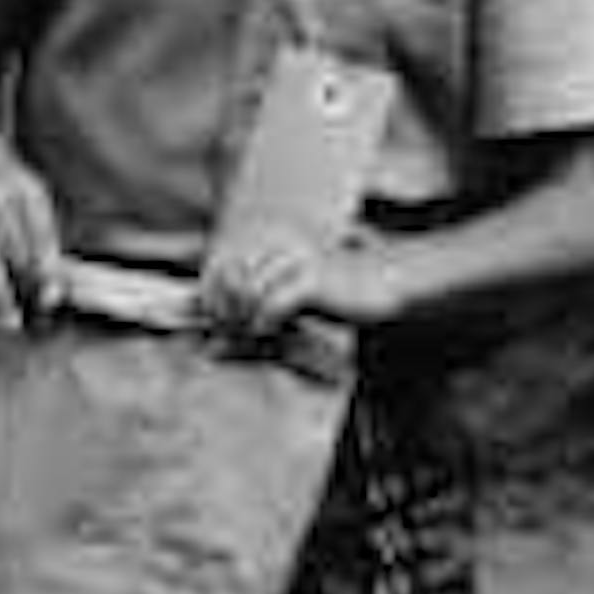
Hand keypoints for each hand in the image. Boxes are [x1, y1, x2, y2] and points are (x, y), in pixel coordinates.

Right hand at [0, 153, 64, 326]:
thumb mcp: (30, 193)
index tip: (51, 298)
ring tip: (6, 318)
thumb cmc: (3, 178)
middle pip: (14, 248)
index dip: (47, 268)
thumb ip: (43, 234)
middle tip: (30, 318)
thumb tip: (53, 285)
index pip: (42, 234)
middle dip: (23, 286)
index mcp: (26, 187)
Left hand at [198, 224, 406, 346]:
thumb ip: (251, 319)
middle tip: (227, 336)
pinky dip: (264, 322)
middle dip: (223, 312)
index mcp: (270, 244)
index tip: (212, 325)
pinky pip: (273, 303)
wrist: (383, 285)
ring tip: (250, 335)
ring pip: (248, 292)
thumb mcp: (288, 305)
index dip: (209, 298)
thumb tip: (211, 349)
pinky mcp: (311, 280)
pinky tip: (267, 331)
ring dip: (242, 320)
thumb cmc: (336, 296)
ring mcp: (295, 261)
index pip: (220, 267)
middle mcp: (279, 247)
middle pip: (230, 279)